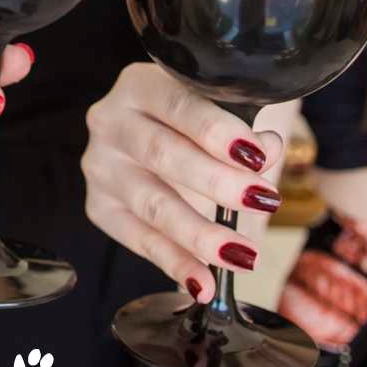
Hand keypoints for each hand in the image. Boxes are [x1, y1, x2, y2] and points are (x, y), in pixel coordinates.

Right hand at [81, 62, 285, 299]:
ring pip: (151, 204)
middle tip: (263, 201)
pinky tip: (203, 282)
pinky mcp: (99, 206)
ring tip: (242, 254)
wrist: (157, 137)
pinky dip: (174, 263)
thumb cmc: (194, 122)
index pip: (178, 104)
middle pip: (163, 154)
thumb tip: (266, 149)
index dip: (217, 130)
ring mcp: (101, 166)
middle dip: (217, 182)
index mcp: (139, 84)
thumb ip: (244, 128)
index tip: (257, 155)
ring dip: (199, 234)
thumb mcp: (220, 111)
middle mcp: (110, 121)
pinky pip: (138, 239)